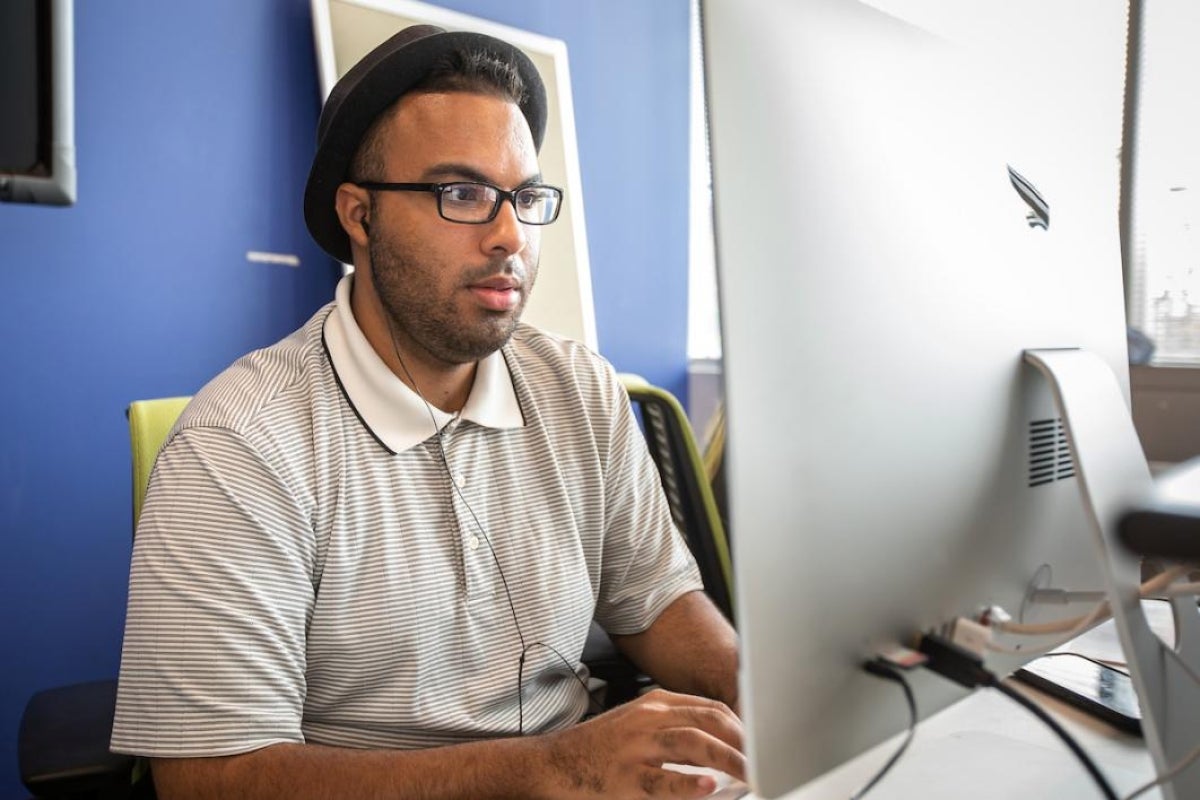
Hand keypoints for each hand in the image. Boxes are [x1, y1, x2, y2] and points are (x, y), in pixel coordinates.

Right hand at [538, 688, 745, 798]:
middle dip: (743, 742)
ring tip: (752, 774)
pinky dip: (688, 784)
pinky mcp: (624, 779)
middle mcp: (647, 720)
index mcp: (654, 704)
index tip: (763, 744)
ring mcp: (635, 748)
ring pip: (691, 745)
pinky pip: (661, 781)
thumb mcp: (638, 724)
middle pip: (707, 722)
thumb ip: (675, 728)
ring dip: (728, 759)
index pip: (710, 709)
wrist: (551, 764)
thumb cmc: (598, 748)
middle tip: (768, 761)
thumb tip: (721, 745)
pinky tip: (709, 787)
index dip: (742, 726)